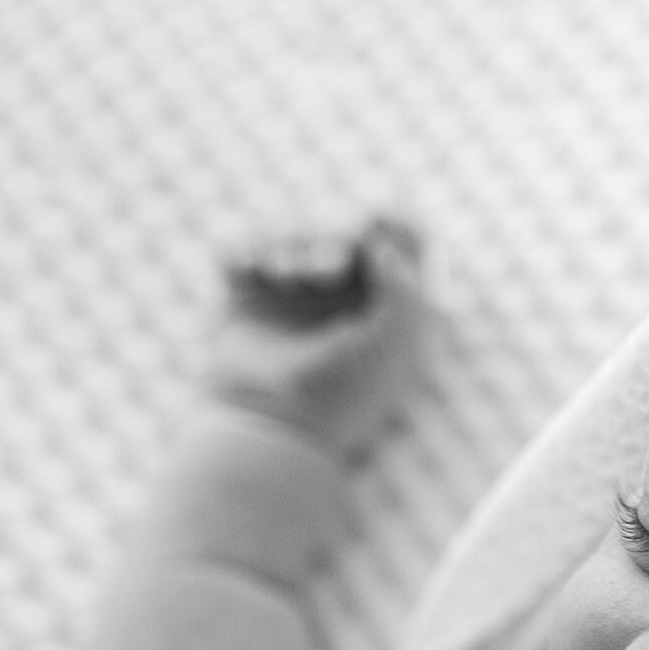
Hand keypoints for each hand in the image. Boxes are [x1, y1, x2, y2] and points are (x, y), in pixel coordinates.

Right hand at [206, 217, 426, 464]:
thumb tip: (386, 240)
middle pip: (339, 233)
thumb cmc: (340, 390)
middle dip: (330, 242)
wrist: (273, 424)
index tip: (378, 225)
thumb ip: (405, 285)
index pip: (398, 246)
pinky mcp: (245, 296)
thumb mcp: (391, 341)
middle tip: (326, 269)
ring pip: (292, 236)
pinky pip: (244, 249)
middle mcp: (338, 299)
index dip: (393, 225)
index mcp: (382, 309)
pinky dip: (247, 250)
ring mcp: (290, 296)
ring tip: (283, 271)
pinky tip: (253, 267)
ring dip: (291, 244)